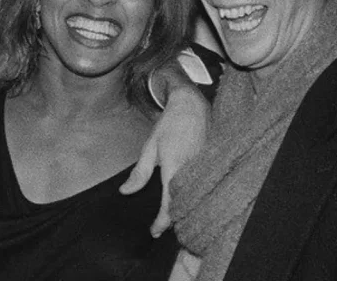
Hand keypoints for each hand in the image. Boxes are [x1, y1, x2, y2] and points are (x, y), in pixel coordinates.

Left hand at [120, 85, 207, 236]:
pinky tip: (184, 200)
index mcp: (174, 168)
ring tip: (170, 217)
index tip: (154, 231)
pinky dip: (194, 198)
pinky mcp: (212, 166)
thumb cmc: (170, 125)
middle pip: (184, 207)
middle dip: (172, 221)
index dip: (161, 222)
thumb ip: (139, 173)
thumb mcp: (150, 147)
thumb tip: (125, 191)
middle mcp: (192, 172)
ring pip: (195, 199)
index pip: (169, 205)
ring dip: (183, 211)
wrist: (193, 105)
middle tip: (159, 228)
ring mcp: (204, 169)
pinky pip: (202, 188)